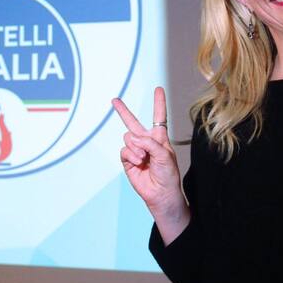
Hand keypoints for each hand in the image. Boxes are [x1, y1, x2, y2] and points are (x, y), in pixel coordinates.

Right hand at [112, 87, 185, 218]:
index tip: (158, 89)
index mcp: (159, 138)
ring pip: (128, 138)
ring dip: (136, 147)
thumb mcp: (165, 155)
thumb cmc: (168, 174)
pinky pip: (124, 150)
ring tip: (144, 158)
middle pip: (132, 122)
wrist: (161, 193)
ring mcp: (136, 150)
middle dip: (122, 111)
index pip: (159, 117)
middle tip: (114, 100)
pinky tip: (139, 162)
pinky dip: (132, 155)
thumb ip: (150, 143)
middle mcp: (146, 142)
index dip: (158, 103)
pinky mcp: (127, 160)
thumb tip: (133, 138)